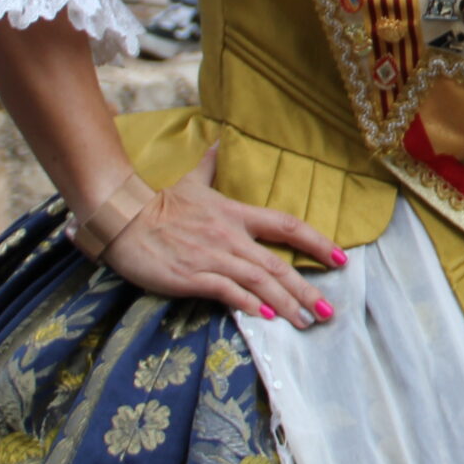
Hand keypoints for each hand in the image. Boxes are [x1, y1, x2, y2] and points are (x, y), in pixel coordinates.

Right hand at [98, 142, 342, 326]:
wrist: (123, 220)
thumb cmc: (159, 205)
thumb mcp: (190, 182)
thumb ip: (210, 165)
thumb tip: (219, 142)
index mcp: (235, 214)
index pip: (285, 225)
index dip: (316, 242)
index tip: (340, 258)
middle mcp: (231, 236)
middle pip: (277, 265)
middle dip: (305, 289)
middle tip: (328, 310)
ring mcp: (213, 257)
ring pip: (258, 282)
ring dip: (285, 304)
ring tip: (305, 321)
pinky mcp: (192, 276)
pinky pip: (227, 291)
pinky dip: (248, 304)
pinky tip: (265, 317)